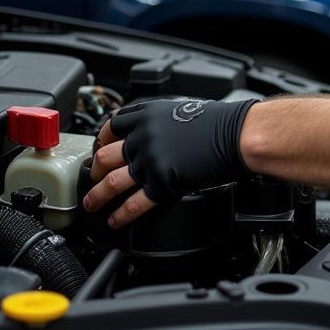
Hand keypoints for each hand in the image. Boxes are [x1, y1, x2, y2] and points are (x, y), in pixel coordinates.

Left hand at [83, 97, 257, 227]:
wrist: (238, 135)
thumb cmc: (221, 122)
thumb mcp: (183, 109)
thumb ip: (161, 121)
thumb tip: (154, 132)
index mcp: (149, 115)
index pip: (111, 126)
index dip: (100, 141)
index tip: (99, 149)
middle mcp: (144, 137)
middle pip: (105, 156)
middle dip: (95, 171)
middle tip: (93, 179)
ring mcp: (151, 161)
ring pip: (112, 182)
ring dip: (98, 196)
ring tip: (92, 204)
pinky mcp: (162, 183)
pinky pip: (134, 203)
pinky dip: (122, 215)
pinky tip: (116, 220)